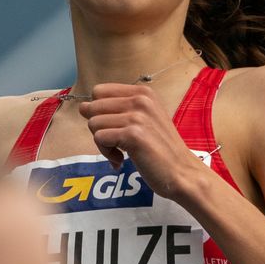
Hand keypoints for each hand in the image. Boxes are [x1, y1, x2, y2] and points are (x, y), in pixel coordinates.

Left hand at [78, 83, 212, 199]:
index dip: (99, 111)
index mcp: (143, 92)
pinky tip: (121, 160)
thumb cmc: (161, 149)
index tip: (113, 127)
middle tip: (115, 143)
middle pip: (93, 107)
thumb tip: (83, 107)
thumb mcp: (145, 119)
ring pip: (94, 124)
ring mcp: (137, 116)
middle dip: (98, 128)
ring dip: (102, 143)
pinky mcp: (133, 135)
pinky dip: (106, 153)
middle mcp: (140, 99)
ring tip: (120, 152)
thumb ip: (118, 110)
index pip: (99, 91)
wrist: (182, 172)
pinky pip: (100, 138)